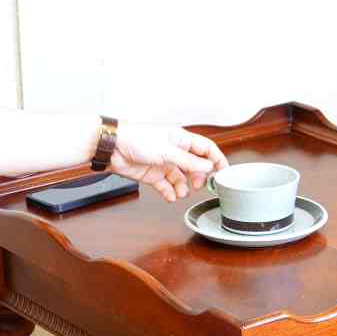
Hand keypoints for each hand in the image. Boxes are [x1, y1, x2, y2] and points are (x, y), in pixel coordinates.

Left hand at [109, 122, 229, 202]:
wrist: (113, 147)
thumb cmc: (137, 139)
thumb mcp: (168, 150)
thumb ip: (189, 160)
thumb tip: (208, 166)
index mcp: (181, 139)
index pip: (206, 148)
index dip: (216, 159)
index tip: (224, 172)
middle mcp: (174, 151)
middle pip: (195, 166)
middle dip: (199, 177)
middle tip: (199, 185)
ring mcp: (163, 163)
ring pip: (181, 178)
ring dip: (184, 187)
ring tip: (182, 193)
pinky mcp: (152, 174)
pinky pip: (166, 186)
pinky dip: (170, 192)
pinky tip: (172, 196)